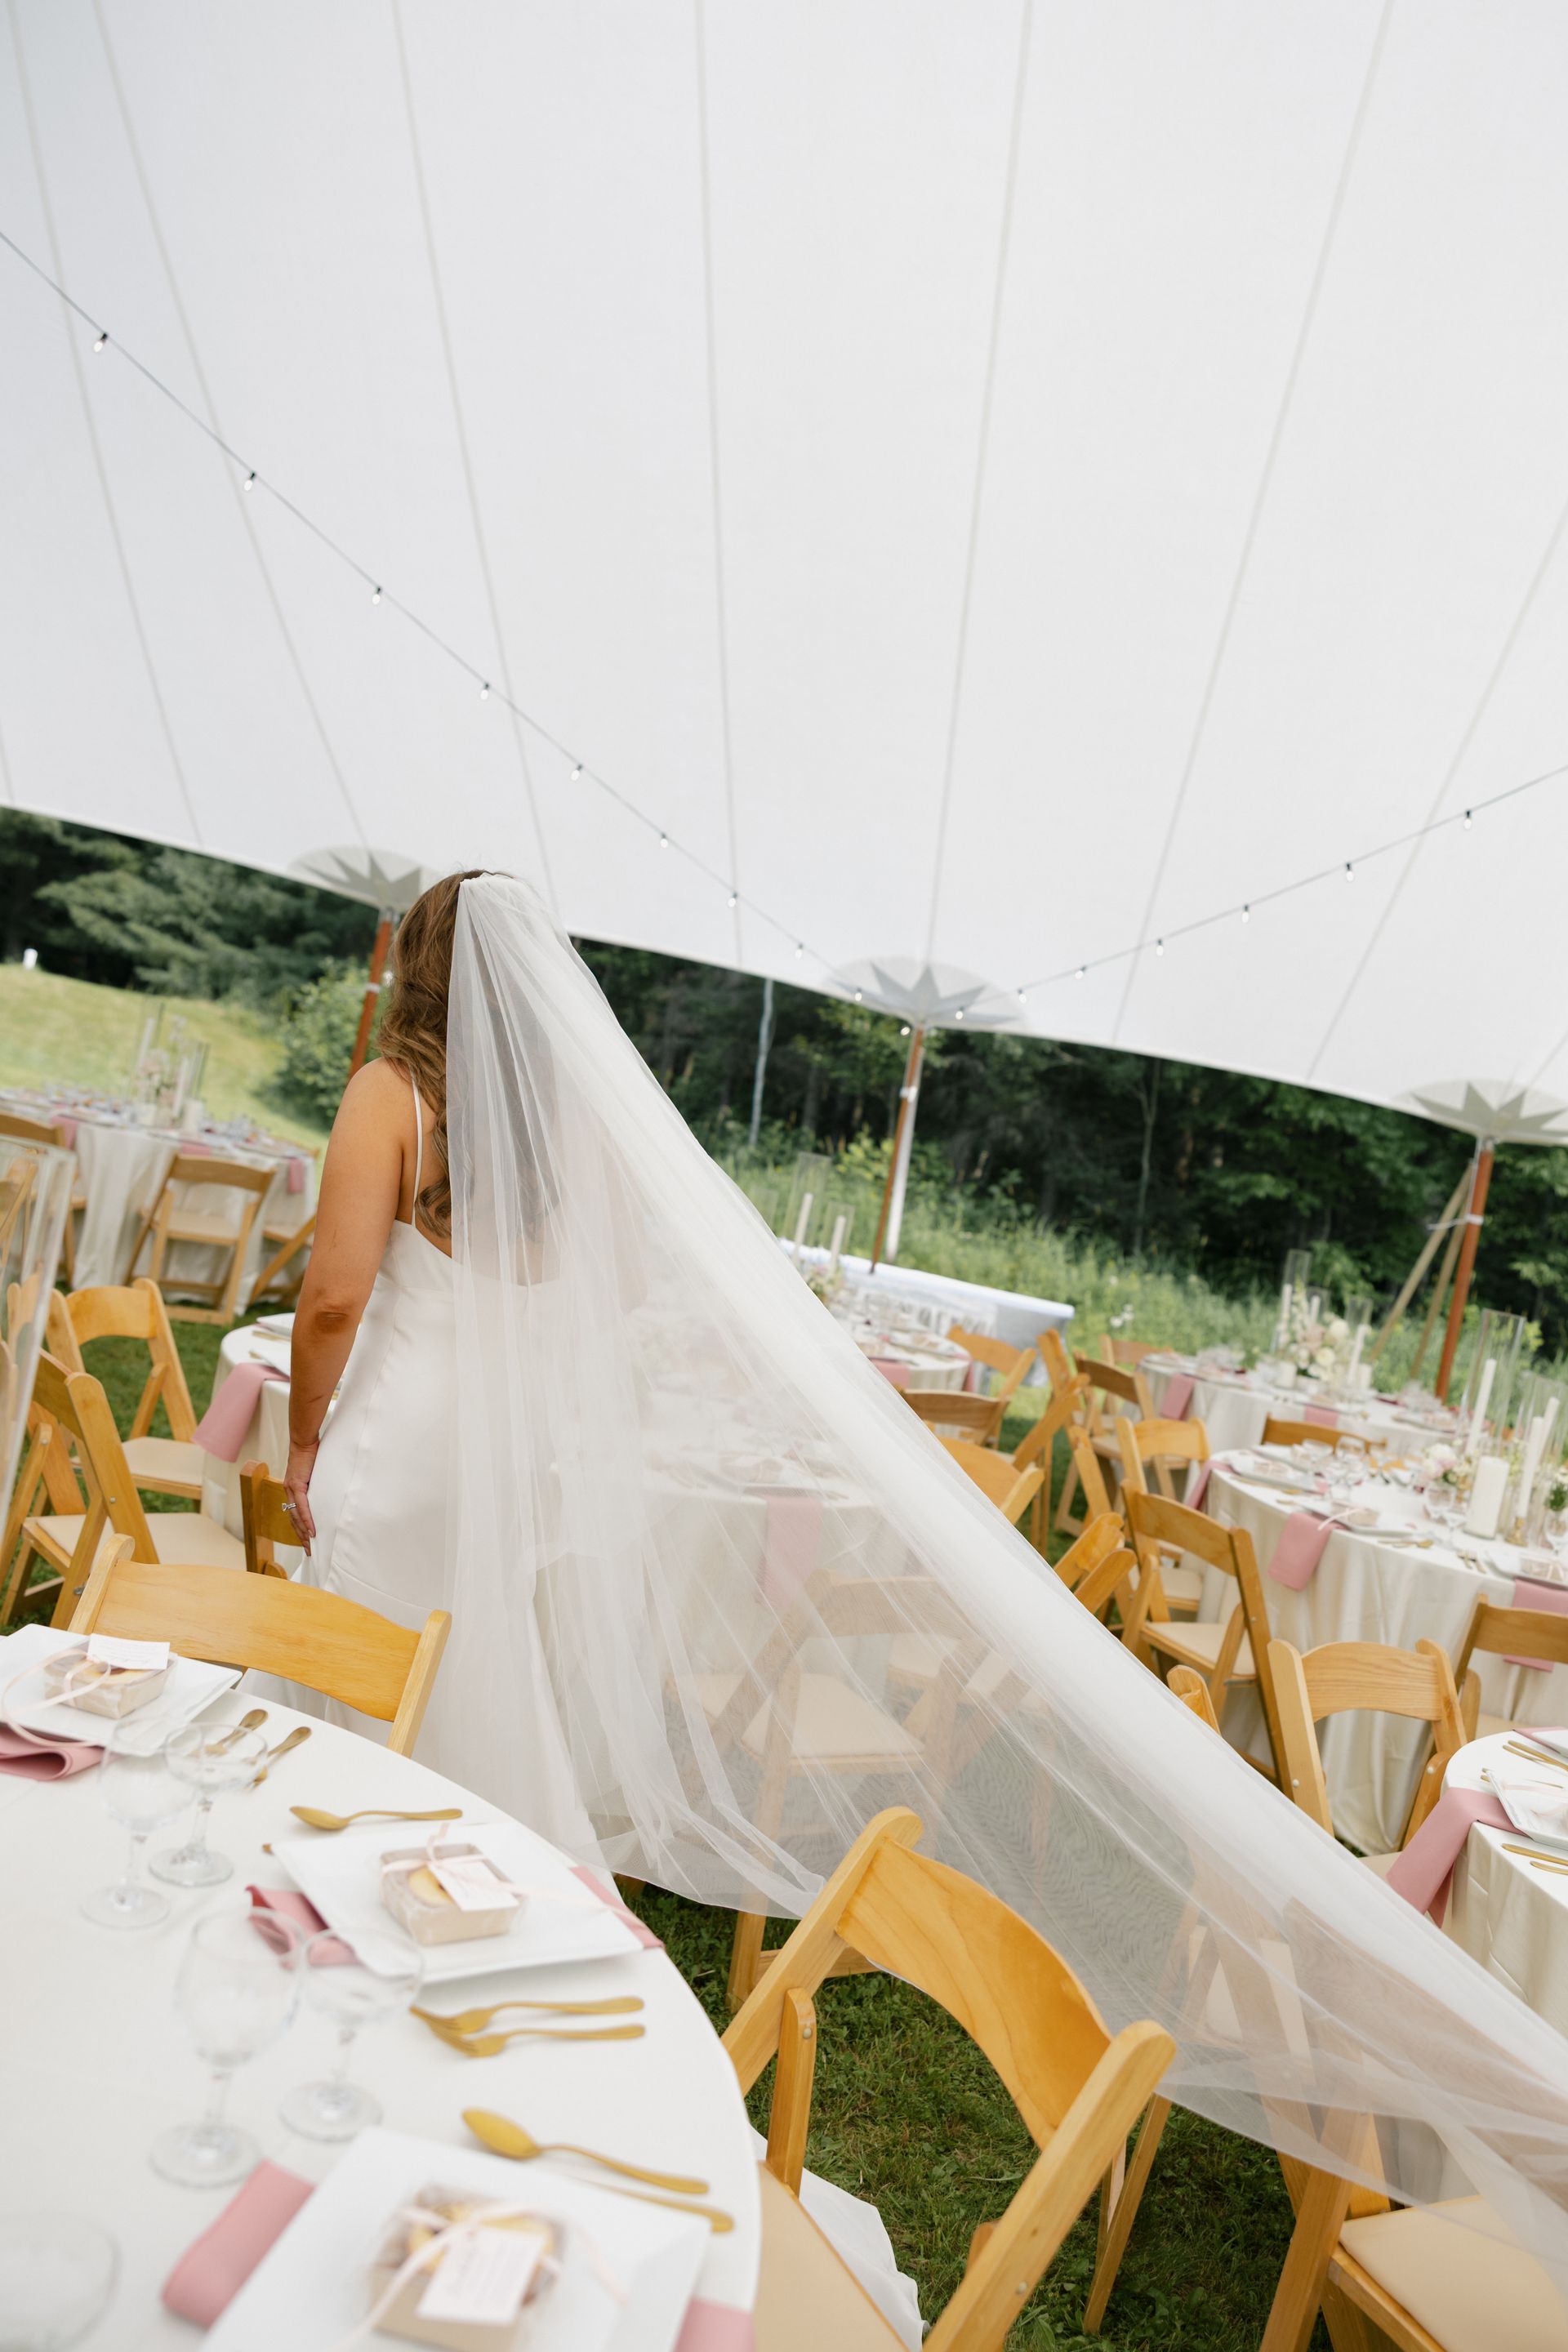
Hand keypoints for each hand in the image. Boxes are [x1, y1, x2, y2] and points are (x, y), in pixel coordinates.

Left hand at [283, 1439, 318, 1557]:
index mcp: (291, 1490)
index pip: (294, 1515)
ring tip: (311, 1546)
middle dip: (301, 1538)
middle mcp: (288, 1492)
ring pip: (296, 1517)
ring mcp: (291, 1489)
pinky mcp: (297, 1485)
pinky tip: (312, 1531)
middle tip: (310, 1551)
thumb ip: (316, 1485)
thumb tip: (327, 1494)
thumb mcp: (314, 1474)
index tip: (307, 1542)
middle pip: (293, 1521)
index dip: (300, 1530)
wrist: (304, 1441)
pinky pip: (301, 1508)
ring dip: (304, 1533)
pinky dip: (307, 1520)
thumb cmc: (311, 1454)